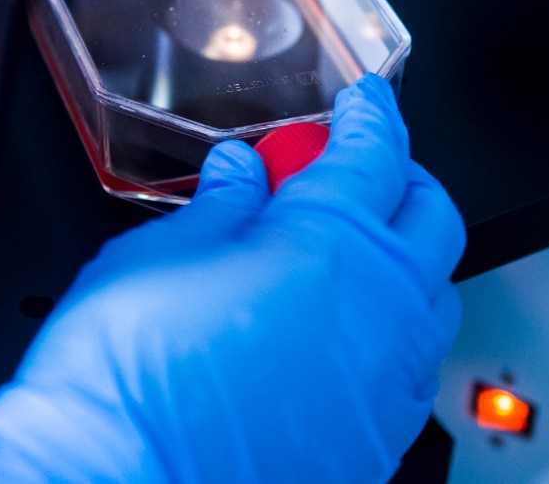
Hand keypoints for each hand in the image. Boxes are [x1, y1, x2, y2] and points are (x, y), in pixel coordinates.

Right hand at [0, 74, 464, 482]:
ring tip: (348, 254)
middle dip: (399, 179)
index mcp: (333, 240)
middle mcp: (380, 309)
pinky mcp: (373, 441)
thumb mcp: (163, 251)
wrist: (114, 480)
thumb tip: (245, 173)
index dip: (372, 116)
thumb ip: (224, 203)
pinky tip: (339, 333)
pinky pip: (411, 370)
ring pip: (434, 299)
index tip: (366, 103)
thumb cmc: (130, 374)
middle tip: (355, 171)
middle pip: (431, 219)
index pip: (377, 153)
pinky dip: (389, 334)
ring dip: (403, 261)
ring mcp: (385, 383)